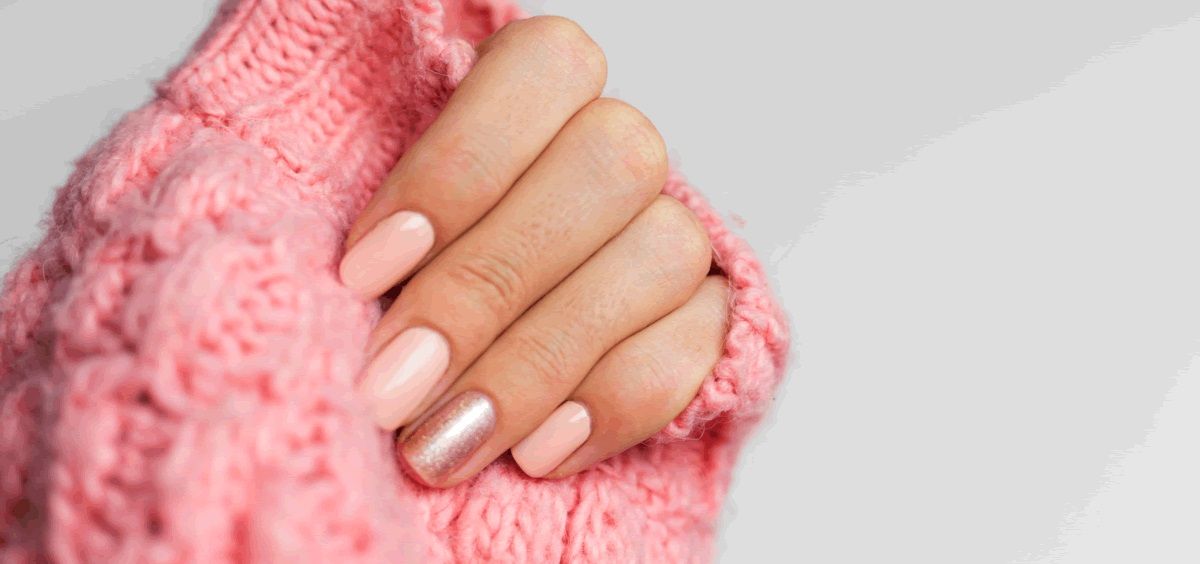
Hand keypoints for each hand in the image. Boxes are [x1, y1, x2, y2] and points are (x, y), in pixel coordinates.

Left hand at [339, 16, 727, 487]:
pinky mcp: (717, 314)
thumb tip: (364, 291)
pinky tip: (538, 453)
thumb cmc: (411, 285)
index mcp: (543, 89)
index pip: (543, 70)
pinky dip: (611, 407)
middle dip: (487, 289)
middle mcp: (622, 147)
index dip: (457, 168)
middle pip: (606, 168)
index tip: (365, 272)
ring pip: (659, 256)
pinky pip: (695, 349)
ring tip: (449, 443)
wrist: (479, 360)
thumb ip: (389, 237)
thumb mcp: (383, 237)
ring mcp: (680, 228)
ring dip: (541, 363)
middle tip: (395, 388)